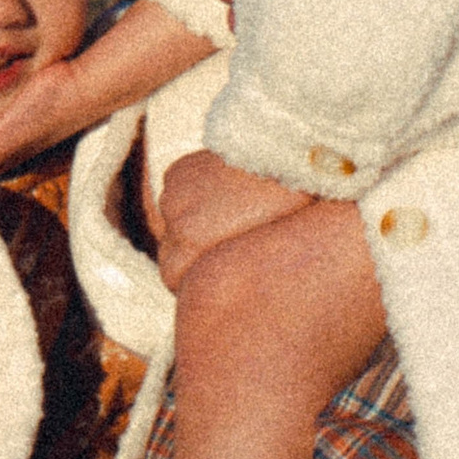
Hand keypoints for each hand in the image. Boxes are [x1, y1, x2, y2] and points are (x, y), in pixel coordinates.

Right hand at [156, 150, 310, 292]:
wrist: (289, 157)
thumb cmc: (286, 212)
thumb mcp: (261, 254)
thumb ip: (226, 272)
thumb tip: (226, 301)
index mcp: (192, 237)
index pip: (170, 276)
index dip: (192, 280)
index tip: (215, 277)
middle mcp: (175, 212)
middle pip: (169, 251)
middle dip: (189, 255)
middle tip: (224, 250)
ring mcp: (175, 189)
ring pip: (174, 222)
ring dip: (192, 223)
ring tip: (228, 218)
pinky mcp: (179, 170)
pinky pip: (177, 194)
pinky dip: (193, 198)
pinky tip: (222, 195)